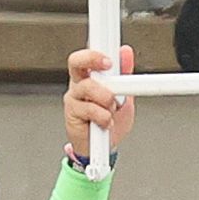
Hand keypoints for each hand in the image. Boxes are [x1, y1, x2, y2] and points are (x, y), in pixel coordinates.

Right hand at [64, 45, 134, 160]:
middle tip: (108, 66)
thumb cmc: (110, 120)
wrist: (105, 147)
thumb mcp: (123, 95)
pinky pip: (89, 110)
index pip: (87, 55)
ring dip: (105, 97)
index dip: (95, 52)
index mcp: (89, 76)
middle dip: (93, 60)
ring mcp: (74, 99)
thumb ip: (124, 75)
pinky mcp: (72, 114)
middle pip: (76, 62)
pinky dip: (103, 116)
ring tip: (113, 108)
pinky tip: (107, 122)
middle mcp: (79, 85)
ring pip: (87, 87)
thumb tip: (126, 53)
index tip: (110, 56)